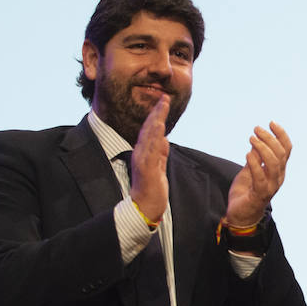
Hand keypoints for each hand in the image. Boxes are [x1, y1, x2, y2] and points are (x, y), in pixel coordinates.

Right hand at [129, 96, 171, 222]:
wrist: (145, 207)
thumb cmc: (152, 188)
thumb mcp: (159, 166)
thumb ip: (161, 153)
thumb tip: (164, 139)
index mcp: (145, 152)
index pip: (151, 130)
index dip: (157, 115)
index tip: (164, 101)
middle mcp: (141, 153)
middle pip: (149, 129)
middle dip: (157, 113)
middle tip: (164, 98)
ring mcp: (143, 161)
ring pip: (149, 137)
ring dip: (156, 121)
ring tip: (162, 108)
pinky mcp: (146, 169)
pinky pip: (151, 151)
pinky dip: (155, 140)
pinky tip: (160, 130)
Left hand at [224, 122, 291, 227]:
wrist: (240, 216)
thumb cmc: (246, 193)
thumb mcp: (249, 170)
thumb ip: (255, 157)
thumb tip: (257, 140)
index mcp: (278, 170)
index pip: (286, 150)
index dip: (281, 135)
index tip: (271, 123)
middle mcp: (278, 177)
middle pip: (280, 154)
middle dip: (269, 138)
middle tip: (256, 129)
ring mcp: (271, 186)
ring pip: (273, 163)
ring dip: (262, 148)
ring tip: (251, 138)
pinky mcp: (260, 194)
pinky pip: (260, 177)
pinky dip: (255, 164)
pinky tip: (247, 154)